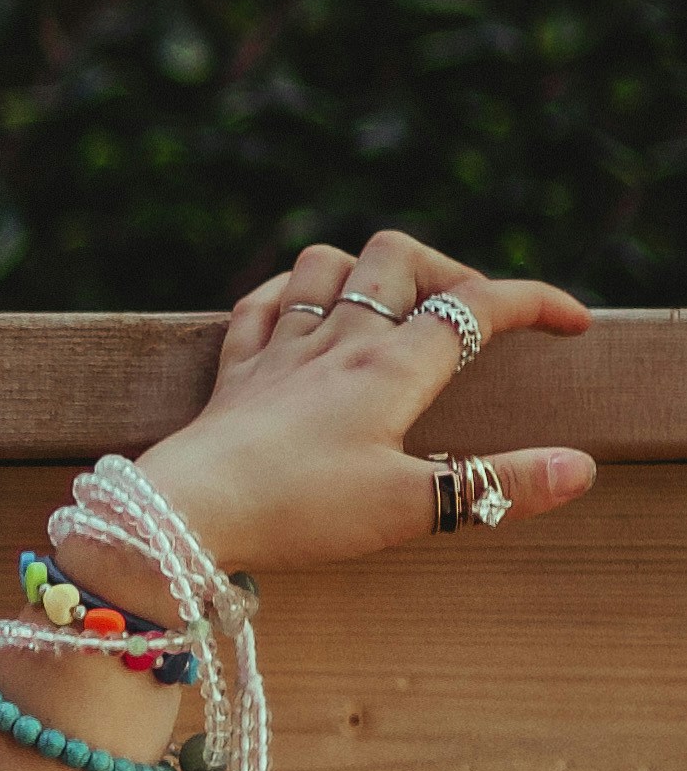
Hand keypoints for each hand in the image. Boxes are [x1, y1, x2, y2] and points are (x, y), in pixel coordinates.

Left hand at [129, 227, 592, 581]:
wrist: (189, 512)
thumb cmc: (300, 510)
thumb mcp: (411, 507)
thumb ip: (498, 484)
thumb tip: (582, 467)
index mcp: (391, 366)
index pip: (476, 308)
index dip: (535, 303)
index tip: (572, 322)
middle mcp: (337, 340)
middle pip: (400, 258)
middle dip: (448, 271)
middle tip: (471, 319)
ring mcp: (280, 348)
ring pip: (327, 263)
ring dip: (366, 269)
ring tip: (393, 308)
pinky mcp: (235, 370)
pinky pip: (262, 301)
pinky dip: (292, 291)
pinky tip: (302, 310)